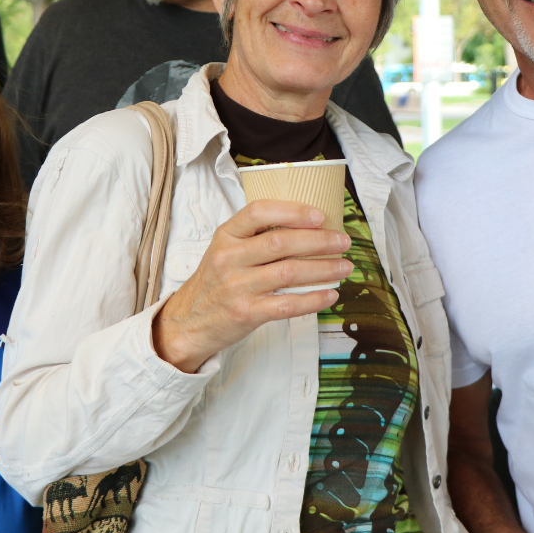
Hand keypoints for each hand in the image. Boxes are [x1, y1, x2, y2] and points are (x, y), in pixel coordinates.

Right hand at [152, 199, 351, 372]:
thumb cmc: (216, 281)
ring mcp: (237, 286)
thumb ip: (255, 236)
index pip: (259, 212)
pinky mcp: (247, 313)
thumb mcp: (225, 249)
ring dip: (323, 269)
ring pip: (289, 272)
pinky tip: (330, 294)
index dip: (292, 211)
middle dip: (319, 241)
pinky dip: (313, 299)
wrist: (189, 321)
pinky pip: (287, 304)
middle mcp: (229, 258)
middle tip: (343, 242)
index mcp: (226, 235)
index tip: (320, 216)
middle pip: (281, 242)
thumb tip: (307, 227)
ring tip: (344, 267)